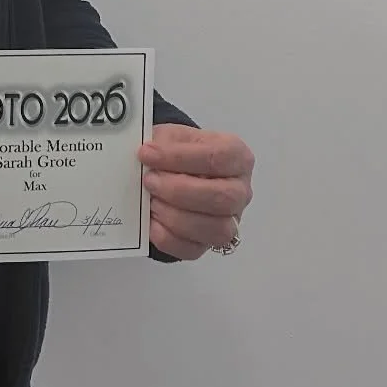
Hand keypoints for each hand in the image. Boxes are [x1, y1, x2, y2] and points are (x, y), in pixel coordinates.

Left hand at [140, 124, 253, 260]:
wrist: (176, 171)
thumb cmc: (180, 153)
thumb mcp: (173, 136)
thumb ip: (162, 143)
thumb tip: (148, 155)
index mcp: (236, 157)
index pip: (217, 158)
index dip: (179, 158)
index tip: (147, 154)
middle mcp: (239, 191)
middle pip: (222, 197)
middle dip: (179, 191)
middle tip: (149, 181)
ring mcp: (229, 221)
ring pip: (214, 229)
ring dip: (174, 216)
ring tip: (151, 201)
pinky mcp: (208, 244)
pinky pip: (193, 249)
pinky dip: (167, 237)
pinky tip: (152, 221)